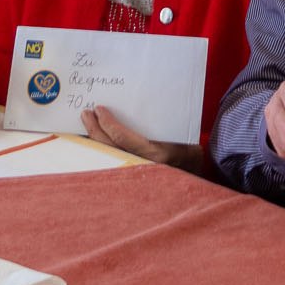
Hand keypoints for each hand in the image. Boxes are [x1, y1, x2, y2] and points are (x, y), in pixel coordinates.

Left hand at [81, 105, 204, 172]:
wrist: (198, 173)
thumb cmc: (190, 150)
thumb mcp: (178, 133)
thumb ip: (154, 126)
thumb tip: (129, 106)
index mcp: (155, 154)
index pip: (121, 137)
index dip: (106, 123)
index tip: (99, 109)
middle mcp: (143, 167)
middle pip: (108, 148)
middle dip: (94, 130)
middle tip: (86, 114)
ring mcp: (138, 175)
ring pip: (107, 157)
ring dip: (95, 141)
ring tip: (87, 126)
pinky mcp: (134, 179)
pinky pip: (113, 163)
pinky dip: (102, 152)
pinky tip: (96, 142)